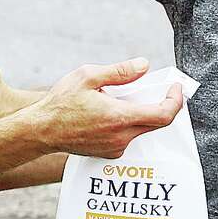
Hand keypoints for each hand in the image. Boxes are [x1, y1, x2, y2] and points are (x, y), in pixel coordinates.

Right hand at [34, 58, 182, 157]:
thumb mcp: (87, 76)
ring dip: (141, 113)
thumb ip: (119, 71)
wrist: (41, 131)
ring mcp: (116, 148)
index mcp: (119, 117)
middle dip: (160, 104)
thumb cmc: (61, 103)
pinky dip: (128, 122)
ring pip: (142, 129)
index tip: (175, 87)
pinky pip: (129, 137)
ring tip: (122, 99)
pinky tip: (111, 113)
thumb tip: (144, 65)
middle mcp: (121, 137)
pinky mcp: (109, 153)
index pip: (164, 114)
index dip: (176, 100)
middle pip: (156, 123)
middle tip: (153, 88)